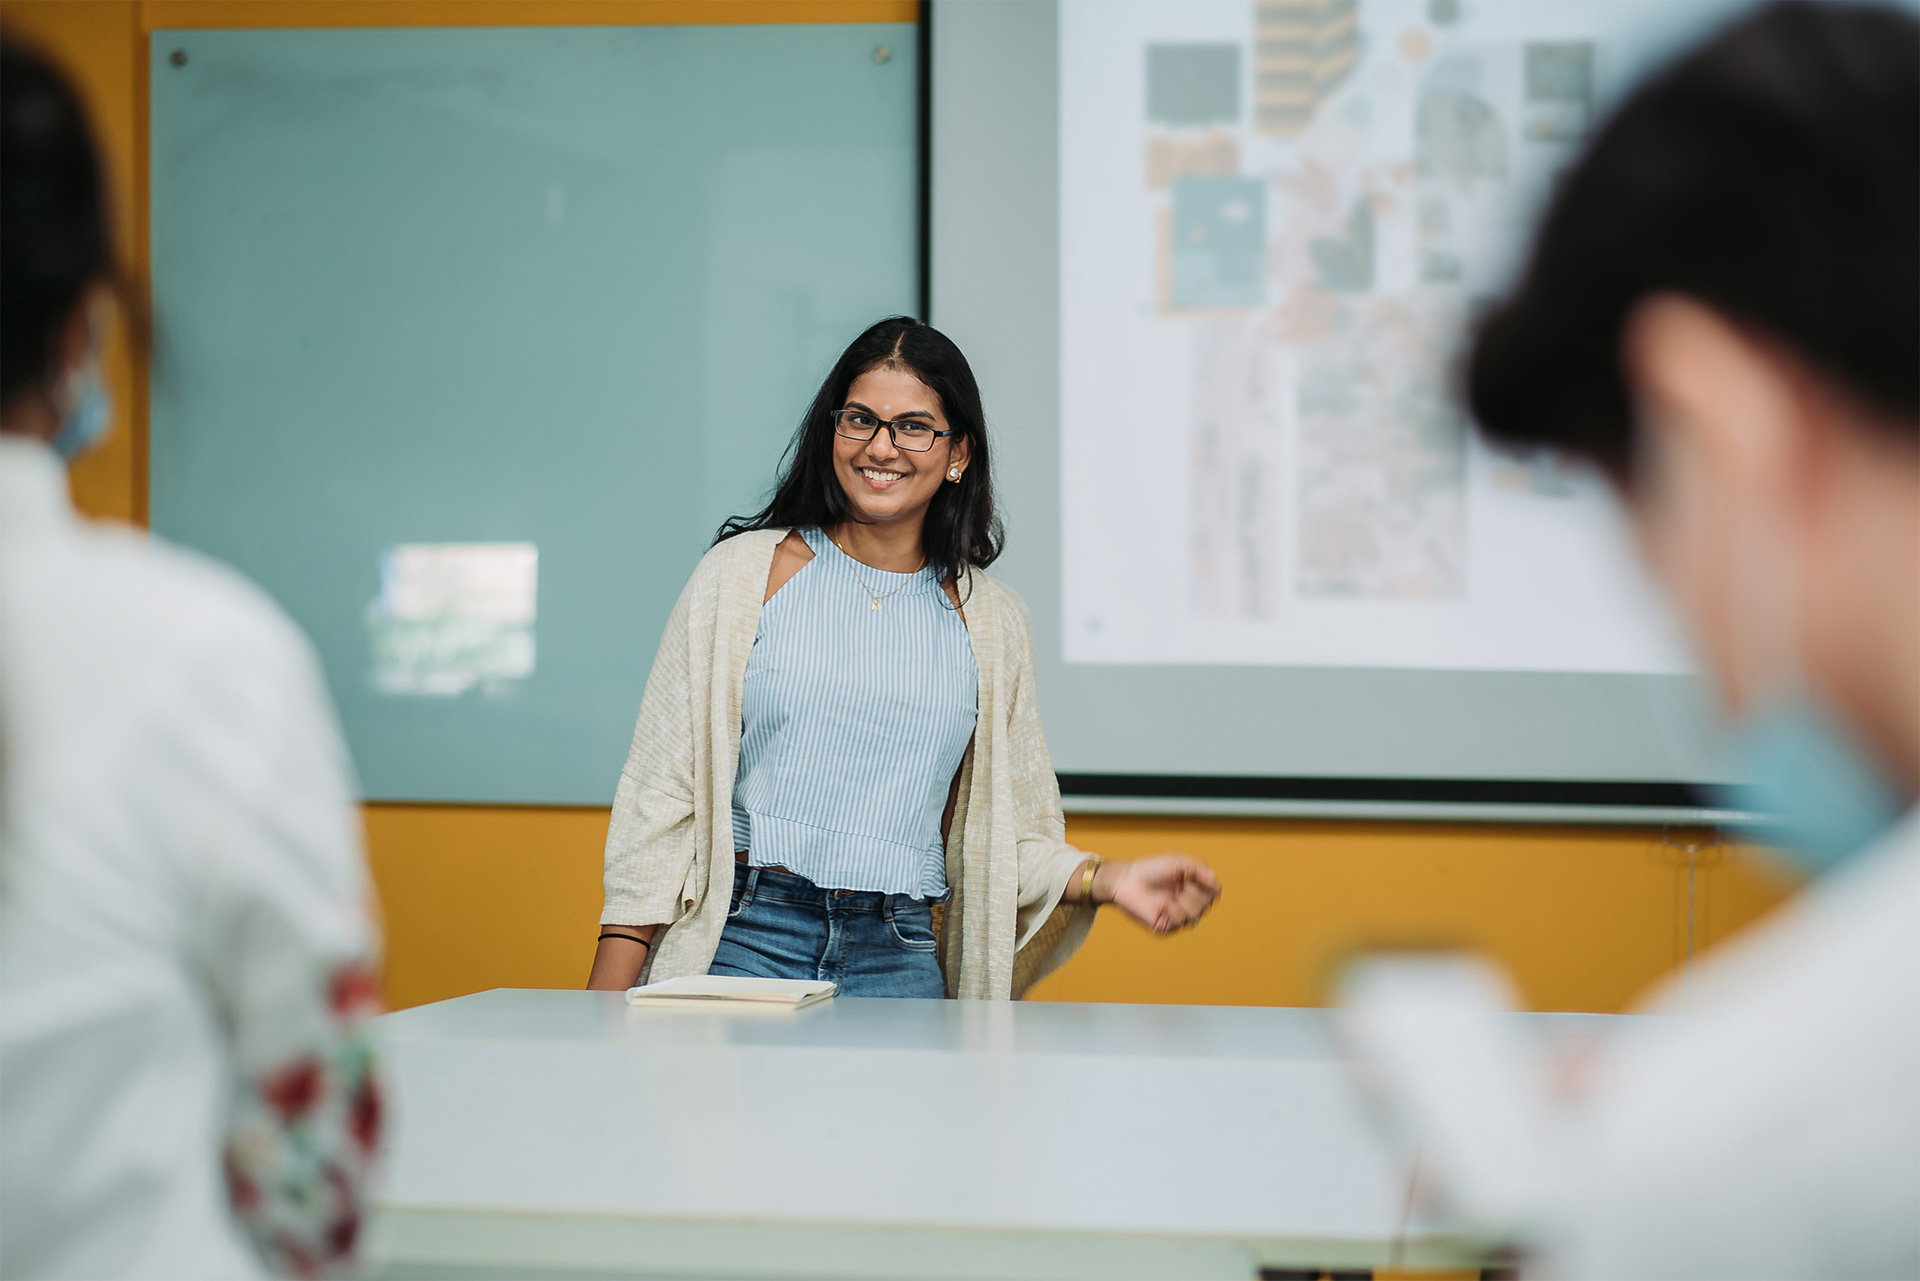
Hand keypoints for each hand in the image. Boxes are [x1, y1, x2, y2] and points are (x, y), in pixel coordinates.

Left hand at [1100, 854, 1219, 933]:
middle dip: (1196, 893)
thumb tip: (1216, 882)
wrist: (1126, 879)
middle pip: (1207, 904)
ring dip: (1185, 902)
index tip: (1195, 877)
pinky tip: (1164, 906)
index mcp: (1192, 888)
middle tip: (1182, 885)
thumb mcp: (1179, 862)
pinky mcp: (1165, 927)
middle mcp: (1186, 903)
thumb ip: (1200, 868)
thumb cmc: (1151, 869)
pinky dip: (1174, 912)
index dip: (1210, 886)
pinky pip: (1179, 923)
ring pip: (1195, 915)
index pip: (1213, 892)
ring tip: (1171, 895)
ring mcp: (1176, 916)